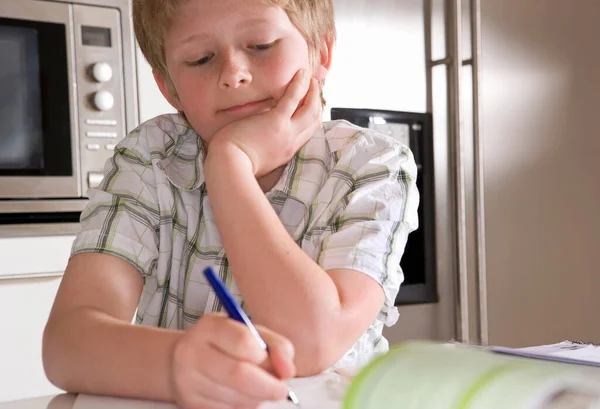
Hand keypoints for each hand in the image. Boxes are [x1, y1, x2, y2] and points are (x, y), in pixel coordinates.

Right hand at [169, 313, 294, 408]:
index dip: (266, 357)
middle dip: (268, 386)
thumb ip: (276, 345)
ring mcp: (188, 381)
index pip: (243, 342)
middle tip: (281, 389)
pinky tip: (241, 395)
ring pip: (236, 397)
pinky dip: (244, 406)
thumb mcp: (250, 333)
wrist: (180, 363)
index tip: (279, 365)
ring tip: (257, 387)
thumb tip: (288, 370)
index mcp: (209, 327)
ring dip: (257, 397)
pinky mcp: (191, 404)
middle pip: (238, 375)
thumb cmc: (224, 345)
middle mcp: (192, 353)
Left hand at [210, 69, 322, 177]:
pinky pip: (293, 99)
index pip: (308, 132)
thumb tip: (258, 139)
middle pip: (313, 120)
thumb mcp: (256, 159)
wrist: (229, 165)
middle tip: (315, 88)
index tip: (312, 105)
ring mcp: (286, 133)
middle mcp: (291, 143)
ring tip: (311, 78)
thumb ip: (263, 148)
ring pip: (310, 109)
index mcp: (286, 152)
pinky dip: (300, 85)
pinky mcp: (276, 122)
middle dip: (316, 102)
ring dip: (313, 92)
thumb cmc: (235, 163)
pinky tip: (302, 74)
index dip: (313, 117)